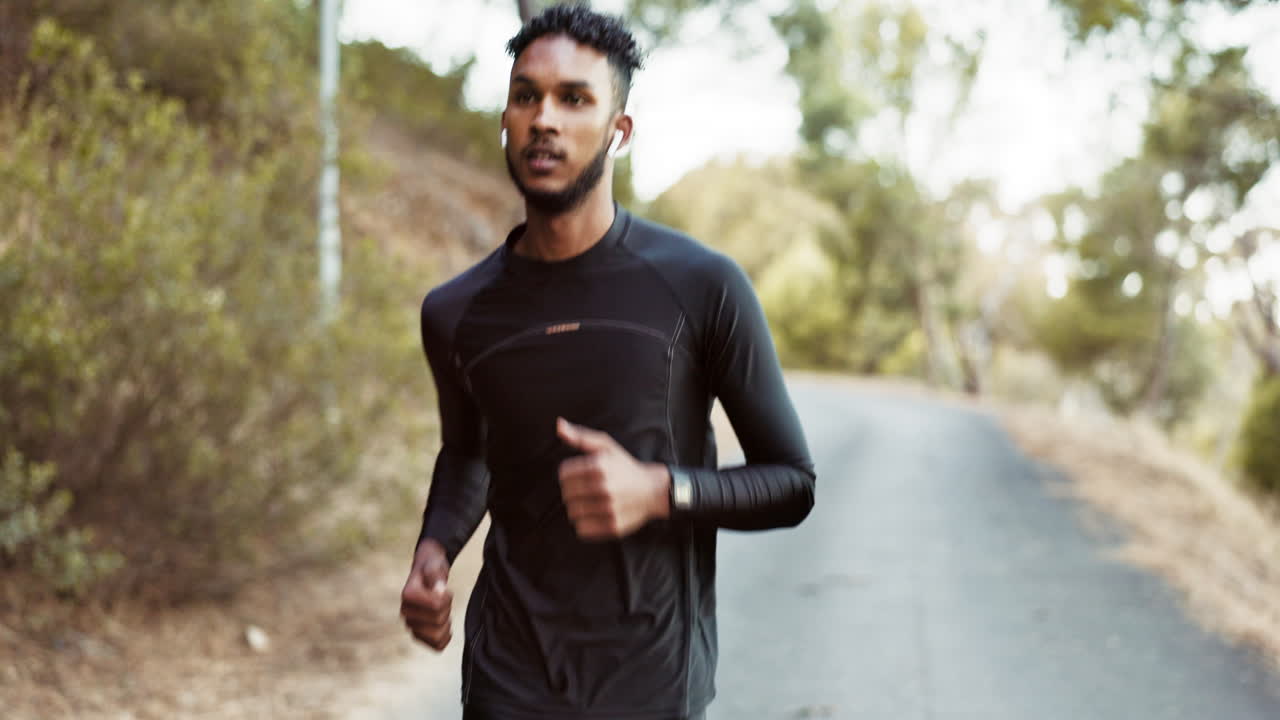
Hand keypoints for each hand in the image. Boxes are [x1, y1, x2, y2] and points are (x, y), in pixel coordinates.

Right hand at [399, 538, 452, 650]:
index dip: (447, 597)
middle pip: (438, 621)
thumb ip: (436, 575)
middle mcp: (405, 612)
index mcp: (407, 595)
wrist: (427, 573)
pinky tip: (445, 626)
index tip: (444, 589)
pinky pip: (436, 646)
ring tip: (443, 612)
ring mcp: (411, 625)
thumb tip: (439, 591)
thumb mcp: (434, 564)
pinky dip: (445, 638)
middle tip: (444, 599)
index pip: (437, 606)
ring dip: (446, 624)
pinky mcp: (418, 635)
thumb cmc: (431, 568)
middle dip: (447, 609)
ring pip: (436, 637)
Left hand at [556, 417, 670, 540]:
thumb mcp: (605, 446)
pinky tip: (596, 514)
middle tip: (586, 489)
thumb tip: (559, 425)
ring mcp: (609, 509)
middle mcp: (604, 488)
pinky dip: (585, 524)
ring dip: (578, 508)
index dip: (569, 474)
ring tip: (591, 502)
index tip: (580, 475)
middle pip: (566, 495)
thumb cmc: (624, 466)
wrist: (652, 491)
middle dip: (573, 492)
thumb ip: (580, 436)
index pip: (563, 474)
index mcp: (599, 466)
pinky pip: (582, 529)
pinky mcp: (612, 527)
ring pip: (573, 513)